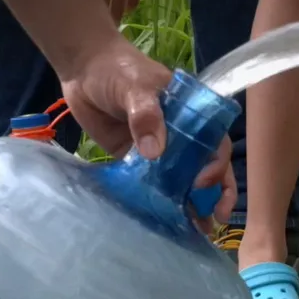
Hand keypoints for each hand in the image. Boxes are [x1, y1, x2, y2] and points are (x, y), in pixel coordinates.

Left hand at [59, 40, 234, 228]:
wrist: (82, 68)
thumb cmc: (117, 70)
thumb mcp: (135, 87)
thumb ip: (146, 116)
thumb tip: (155, 153)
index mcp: (193, 113)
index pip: (216, 143)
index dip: (216, 165)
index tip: (202, 181)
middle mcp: (183, 134)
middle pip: (207, 167)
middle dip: (215, 193)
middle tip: (216, 218)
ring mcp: (160, 149)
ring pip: (182, 180)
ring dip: (191, 203)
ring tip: (198, 230)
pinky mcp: (136, 160)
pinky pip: (152, 184)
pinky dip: (160, 202)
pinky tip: (165, 222)